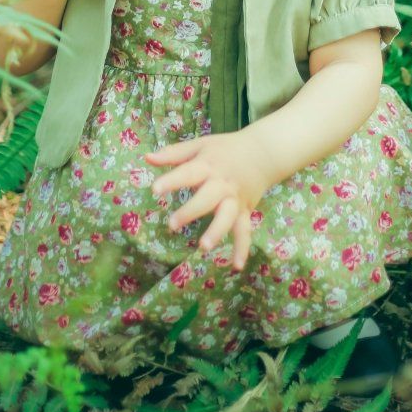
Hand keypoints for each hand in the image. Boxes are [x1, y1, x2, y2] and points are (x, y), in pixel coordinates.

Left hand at [146, 130, 272, 272]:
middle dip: (191, 211)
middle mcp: (222, 184)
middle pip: (207, 198)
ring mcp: (235, 199)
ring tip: (204, 247)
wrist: (263, 152)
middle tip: (172, 225)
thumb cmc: (226, 149)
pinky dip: (242, 249)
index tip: (155, 190)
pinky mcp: (245, 211)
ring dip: (217, 231)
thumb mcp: (201, 145)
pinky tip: (236, 266)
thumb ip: (174, 153)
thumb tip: (148, 158)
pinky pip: (244, 231)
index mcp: (208, 165)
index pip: (188, 173)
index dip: (172, 181)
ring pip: (227, 216)